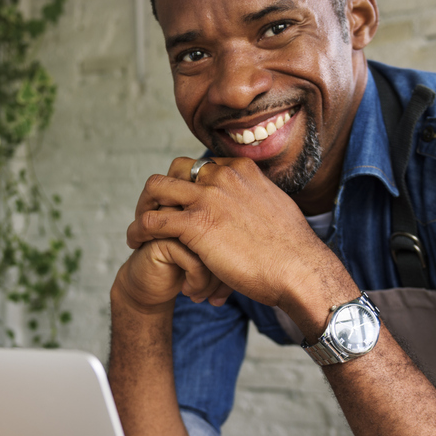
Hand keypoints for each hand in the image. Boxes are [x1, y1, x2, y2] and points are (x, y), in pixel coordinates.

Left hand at [127, 155, 328, 308]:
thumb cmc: (292, 250)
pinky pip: (150, 221)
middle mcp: (222, 176)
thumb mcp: (275, 208)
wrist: (300, 269)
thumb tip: (254, 206)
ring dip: (142, 207)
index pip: (200, 166)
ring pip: (155, 189)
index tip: (180, 205)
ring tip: (139, 228)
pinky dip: (137, 231)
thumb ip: (256, 200)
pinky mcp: (195, 224)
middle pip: (174, 170)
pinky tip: (135, 243)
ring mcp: (207, 197)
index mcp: (241, 170)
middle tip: (153, 213)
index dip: (185, 185)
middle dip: (160, 191)